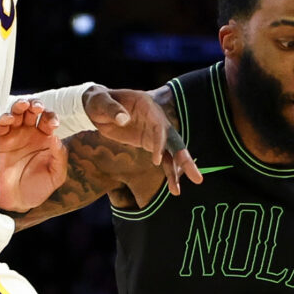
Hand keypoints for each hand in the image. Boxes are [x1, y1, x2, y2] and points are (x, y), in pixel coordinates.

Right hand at [0, 100, 67, 212]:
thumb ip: (59, 157)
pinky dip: (4, 119)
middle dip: (35, 105)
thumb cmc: (38, 189)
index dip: (51, 117)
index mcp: (45, 139)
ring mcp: (14, 136)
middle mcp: (29, 134)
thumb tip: (56, 137)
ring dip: (20, 106)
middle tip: (38, 108)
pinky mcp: (0, 142)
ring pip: (16, 114)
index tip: (53, 124)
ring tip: (24, 105)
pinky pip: (1, 126)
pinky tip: (10, 119)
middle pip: (32, 112)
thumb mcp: (56, 176)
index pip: (48, 120)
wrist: (16, 202)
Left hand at [84, 87, 202, 197]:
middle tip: (196, 177)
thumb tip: (123, 120)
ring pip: (171, 153)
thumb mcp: (100, 102)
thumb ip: (111, 109)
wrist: (97, 107)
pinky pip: (164, 159)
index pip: (159, 125)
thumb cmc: (98, 102)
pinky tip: (173, 188)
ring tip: (177, 191)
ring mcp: (154, 133)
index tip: (157, 160)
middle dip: (183, 159)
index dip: (160, 142)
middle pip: (173, 140)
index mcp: (147, 106)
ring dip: (176, 172)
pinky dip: (168, 172)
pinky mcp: (149, 143)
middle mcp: (156, 120)